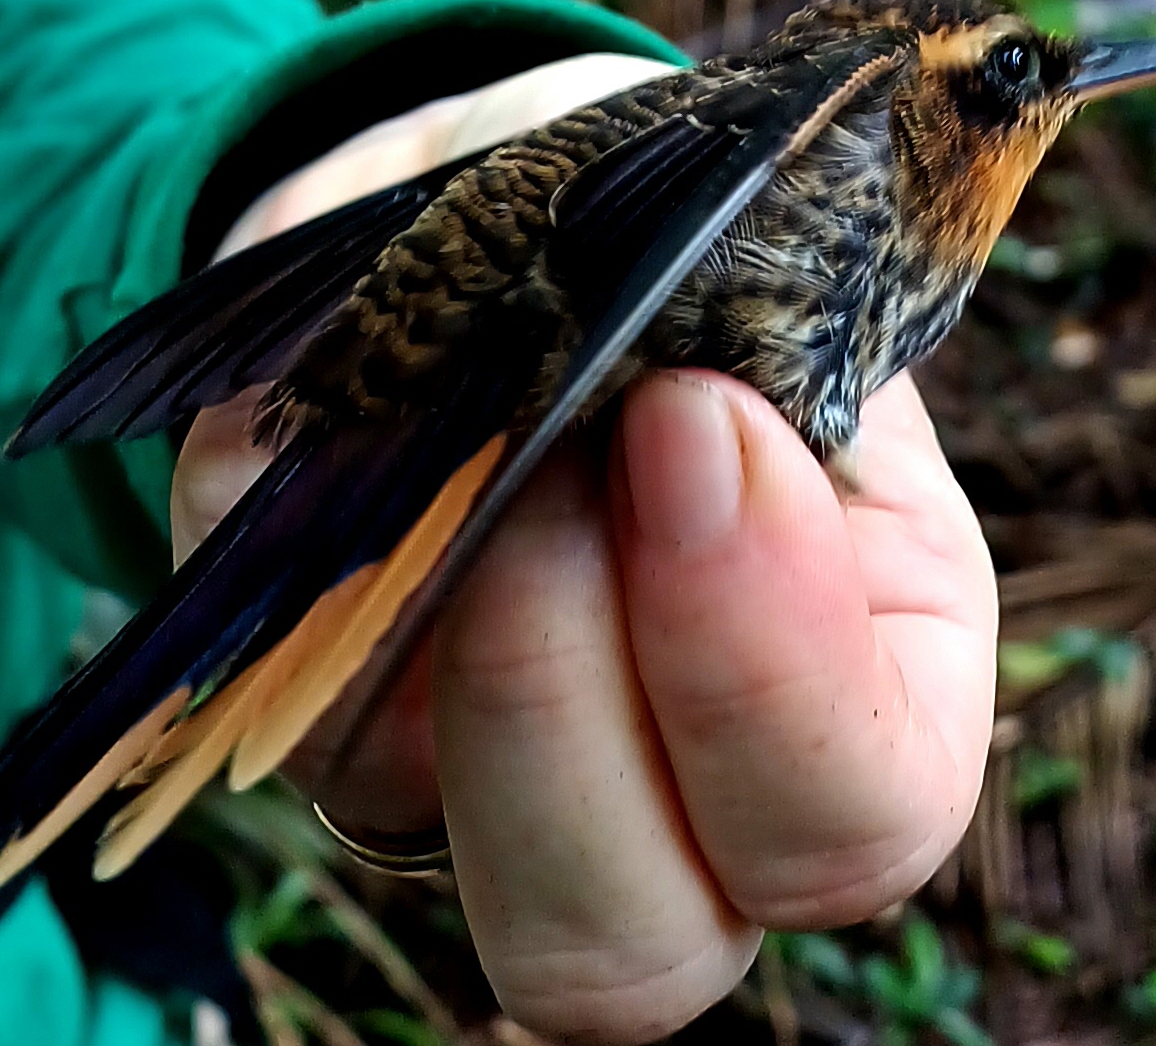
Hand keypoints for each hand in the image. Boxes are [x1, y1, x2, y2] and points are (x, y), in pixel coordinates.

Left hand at [171, 55, 998, 1044]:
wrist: (521, 207)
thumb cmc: (680, 227)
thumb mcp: (746, 246)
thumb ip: (742, 330)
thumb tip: (679, 423)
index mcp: (863, 678)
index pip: (856, 812)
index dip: (764, 662)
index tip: (693, 418)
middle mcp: (685, 793)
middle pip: (634, 949)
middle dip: (567, 698)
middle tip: (555, 462)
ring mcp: (499, 795)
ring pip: (444, 887)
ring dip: (438, 666)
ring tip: (452, 454)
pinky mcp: (341, 742)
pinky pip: (291, 732)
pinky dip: (309, 591)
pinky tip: (355, 442)